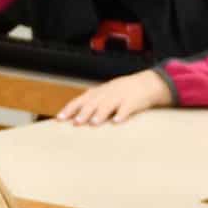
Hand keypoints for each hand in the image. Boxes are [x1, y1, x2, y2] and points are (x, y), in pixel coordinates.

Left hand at [53, 68, 173, 125]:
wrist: (147, 84)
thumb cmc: (123, 92)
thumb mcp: (105, 94)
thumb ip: (91, 103)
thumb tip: (72, 116)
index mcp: (99, 93)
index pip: (81, 100)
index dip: (70, 108)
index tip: (60, 118)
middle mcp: (108, 93)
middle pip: (94, 103)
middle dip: (84, 112)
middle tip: (76, 123)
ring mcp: (121, 96)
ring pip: (109, 104)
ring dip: (101, 114)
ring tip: (94, 123)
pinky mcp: (134, 101)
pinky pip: (128, 107)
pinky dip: (122, 114)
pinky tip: (117, 121)